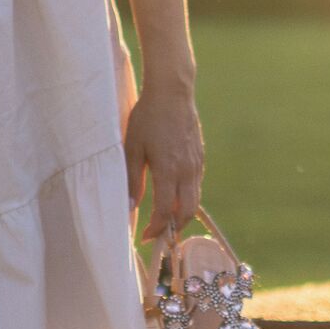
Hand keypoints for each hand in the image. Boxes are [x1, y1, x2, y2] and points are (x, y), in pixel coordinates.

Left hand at [124, 76, 206, 243]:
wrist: (172, 92)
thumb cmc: (147, 117)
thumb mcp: (132, 148)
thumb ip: (132, 180)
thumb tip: (130, 207)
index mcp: (168, 170)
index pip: (165, 211)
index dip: (155, 228)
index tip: (144, 237)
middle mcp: (187, 170)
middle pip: (186, 212)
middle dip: (173, 228)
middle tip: (158, 235)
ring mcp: (196, 163)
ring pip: (194, 200)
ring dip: (181, 215)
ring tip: (165, 220)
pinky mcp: (199, 156)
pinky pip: (196, 185)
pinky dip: (186, 197)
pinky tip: (173, 195)